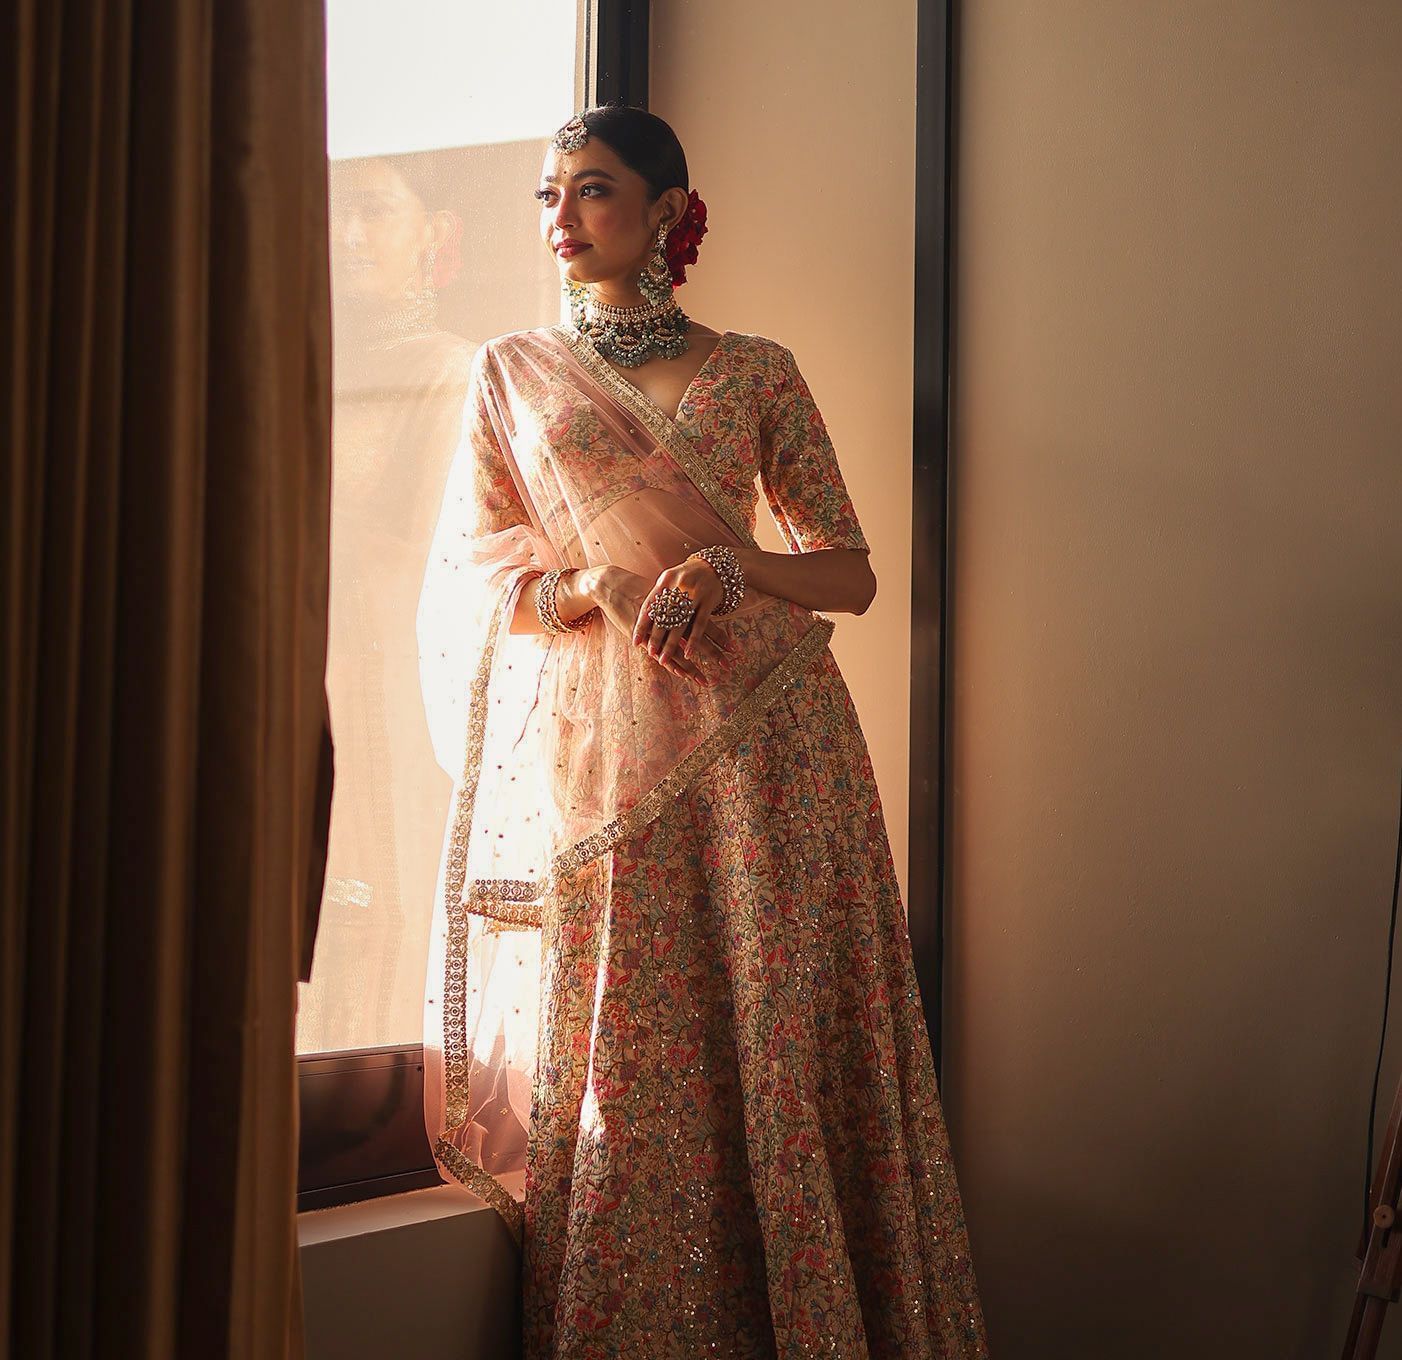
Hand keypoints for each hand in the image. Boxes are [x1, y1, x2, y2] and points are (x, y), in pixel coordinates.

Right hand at [587, 564, 732, 685]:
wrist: (611, 585)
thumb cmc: (638, 590)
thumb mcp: (662, 594)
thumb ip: (678, 604)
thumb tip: (696, 612)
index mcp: (679, 605)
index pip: (704, 623)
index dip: (719, 636)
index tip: (734, 648)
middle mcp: (670, 617)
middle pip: (696, 638)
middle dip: (713, 653)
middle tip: (729, 665)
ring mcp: (656, 629)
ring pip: (679, 650)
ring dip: (693, 667)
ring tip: (706, 680)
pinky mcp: (643, 637)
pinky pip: (660, 654)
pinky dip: (673, 664)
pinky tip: (683, 675)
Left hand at [633, 557, 730, 678]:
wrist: (715, 565)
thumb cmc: (687, 576)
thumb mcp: (670, 579)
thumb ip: (659, 596)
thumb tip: (643, 620)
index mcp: (665, 580)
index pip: (650, 606)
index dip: (642, 625)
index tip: (635, 641)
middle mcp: (679, 586)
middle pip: (664, 617)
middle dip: (656, 637)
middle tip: (650, 653)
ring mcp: (695, 593)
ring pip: (680, 624)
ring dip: (671, 644)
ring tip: (664, 659)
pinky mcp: (709, 601)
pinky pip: (700, 625)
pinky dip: (693, 641)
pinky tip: (687, 654)